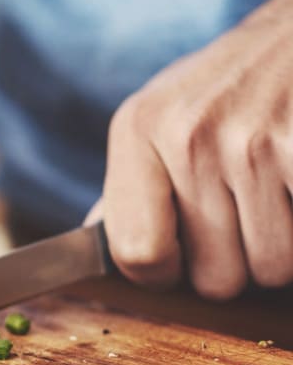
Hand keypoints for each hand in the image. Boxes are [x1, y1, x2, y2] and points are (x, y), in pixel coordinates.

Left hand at [99, 0, 292, 297]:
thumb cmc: (231, 84)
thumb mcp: (162, 117)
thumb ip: (129, 187)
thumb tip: (90, 240)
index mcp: (138, 129)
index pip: (135, 254)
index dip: (165, 272)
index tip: (183, 256)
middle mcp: (186, 133)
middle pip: (213, 279)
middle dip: (236, 260)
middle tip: (247, 206)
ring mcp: (252, 141)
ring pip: (270, 270)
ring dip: (282, 246)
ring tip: (278, 186)